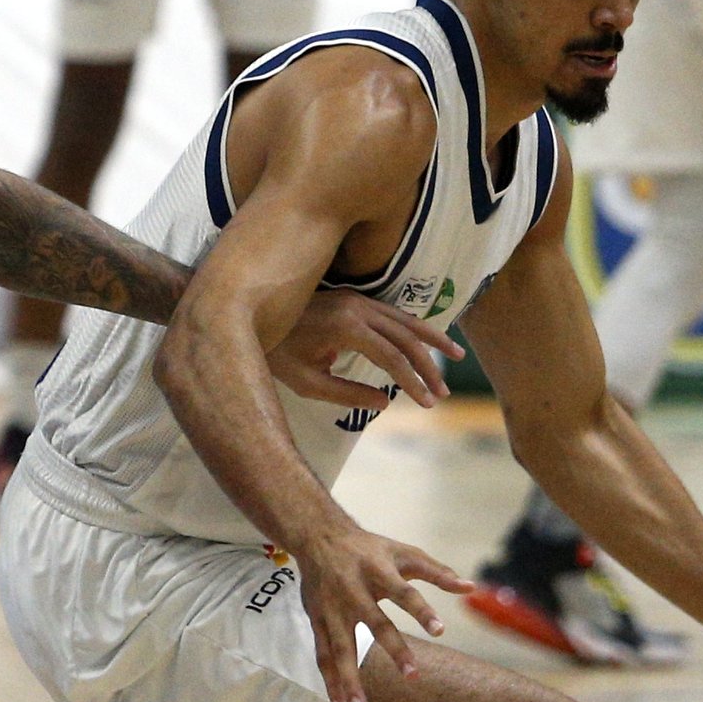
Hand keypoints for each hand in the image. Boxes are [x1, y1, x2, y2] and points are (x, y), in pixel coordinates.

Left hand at [269, 289, 457, 413]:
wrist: (247, 314)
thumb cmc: (273, 352)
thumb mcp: (307, 382)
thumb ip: (347, 393)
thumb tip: (385, 402)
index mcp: (346, 327)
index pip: (392, 358)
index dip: (413, 382)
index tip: (427, 404)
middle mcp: (357, 306)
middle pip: (405, 337)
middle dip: (428, 366)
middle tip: (441, 393)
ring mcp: (356, 298)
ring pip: (404, 318)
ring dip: (430, 339)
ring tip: (456, 356)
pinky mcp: (353, 297)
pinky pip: (392, 311)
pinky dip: (413, 326)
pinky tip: (428, 339)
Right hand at [286, 515, 478, 701]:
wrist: (318, 536)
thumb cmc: (369, 548)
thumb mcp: (403, 553)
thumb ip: (437, 572)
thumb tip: (471, 588)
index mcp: (378, 570)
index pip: (404, 592)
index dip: (421, 610)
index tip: (440, 630)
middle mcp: (353, 591)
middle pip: (374, 623)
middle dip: (393, 649)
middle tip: (413, 675)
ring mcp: (332, 609)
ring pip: (341, 647)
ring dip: (349, 678)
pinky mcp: (317, 620)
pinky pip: (323, 654)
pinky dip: (330, 680)